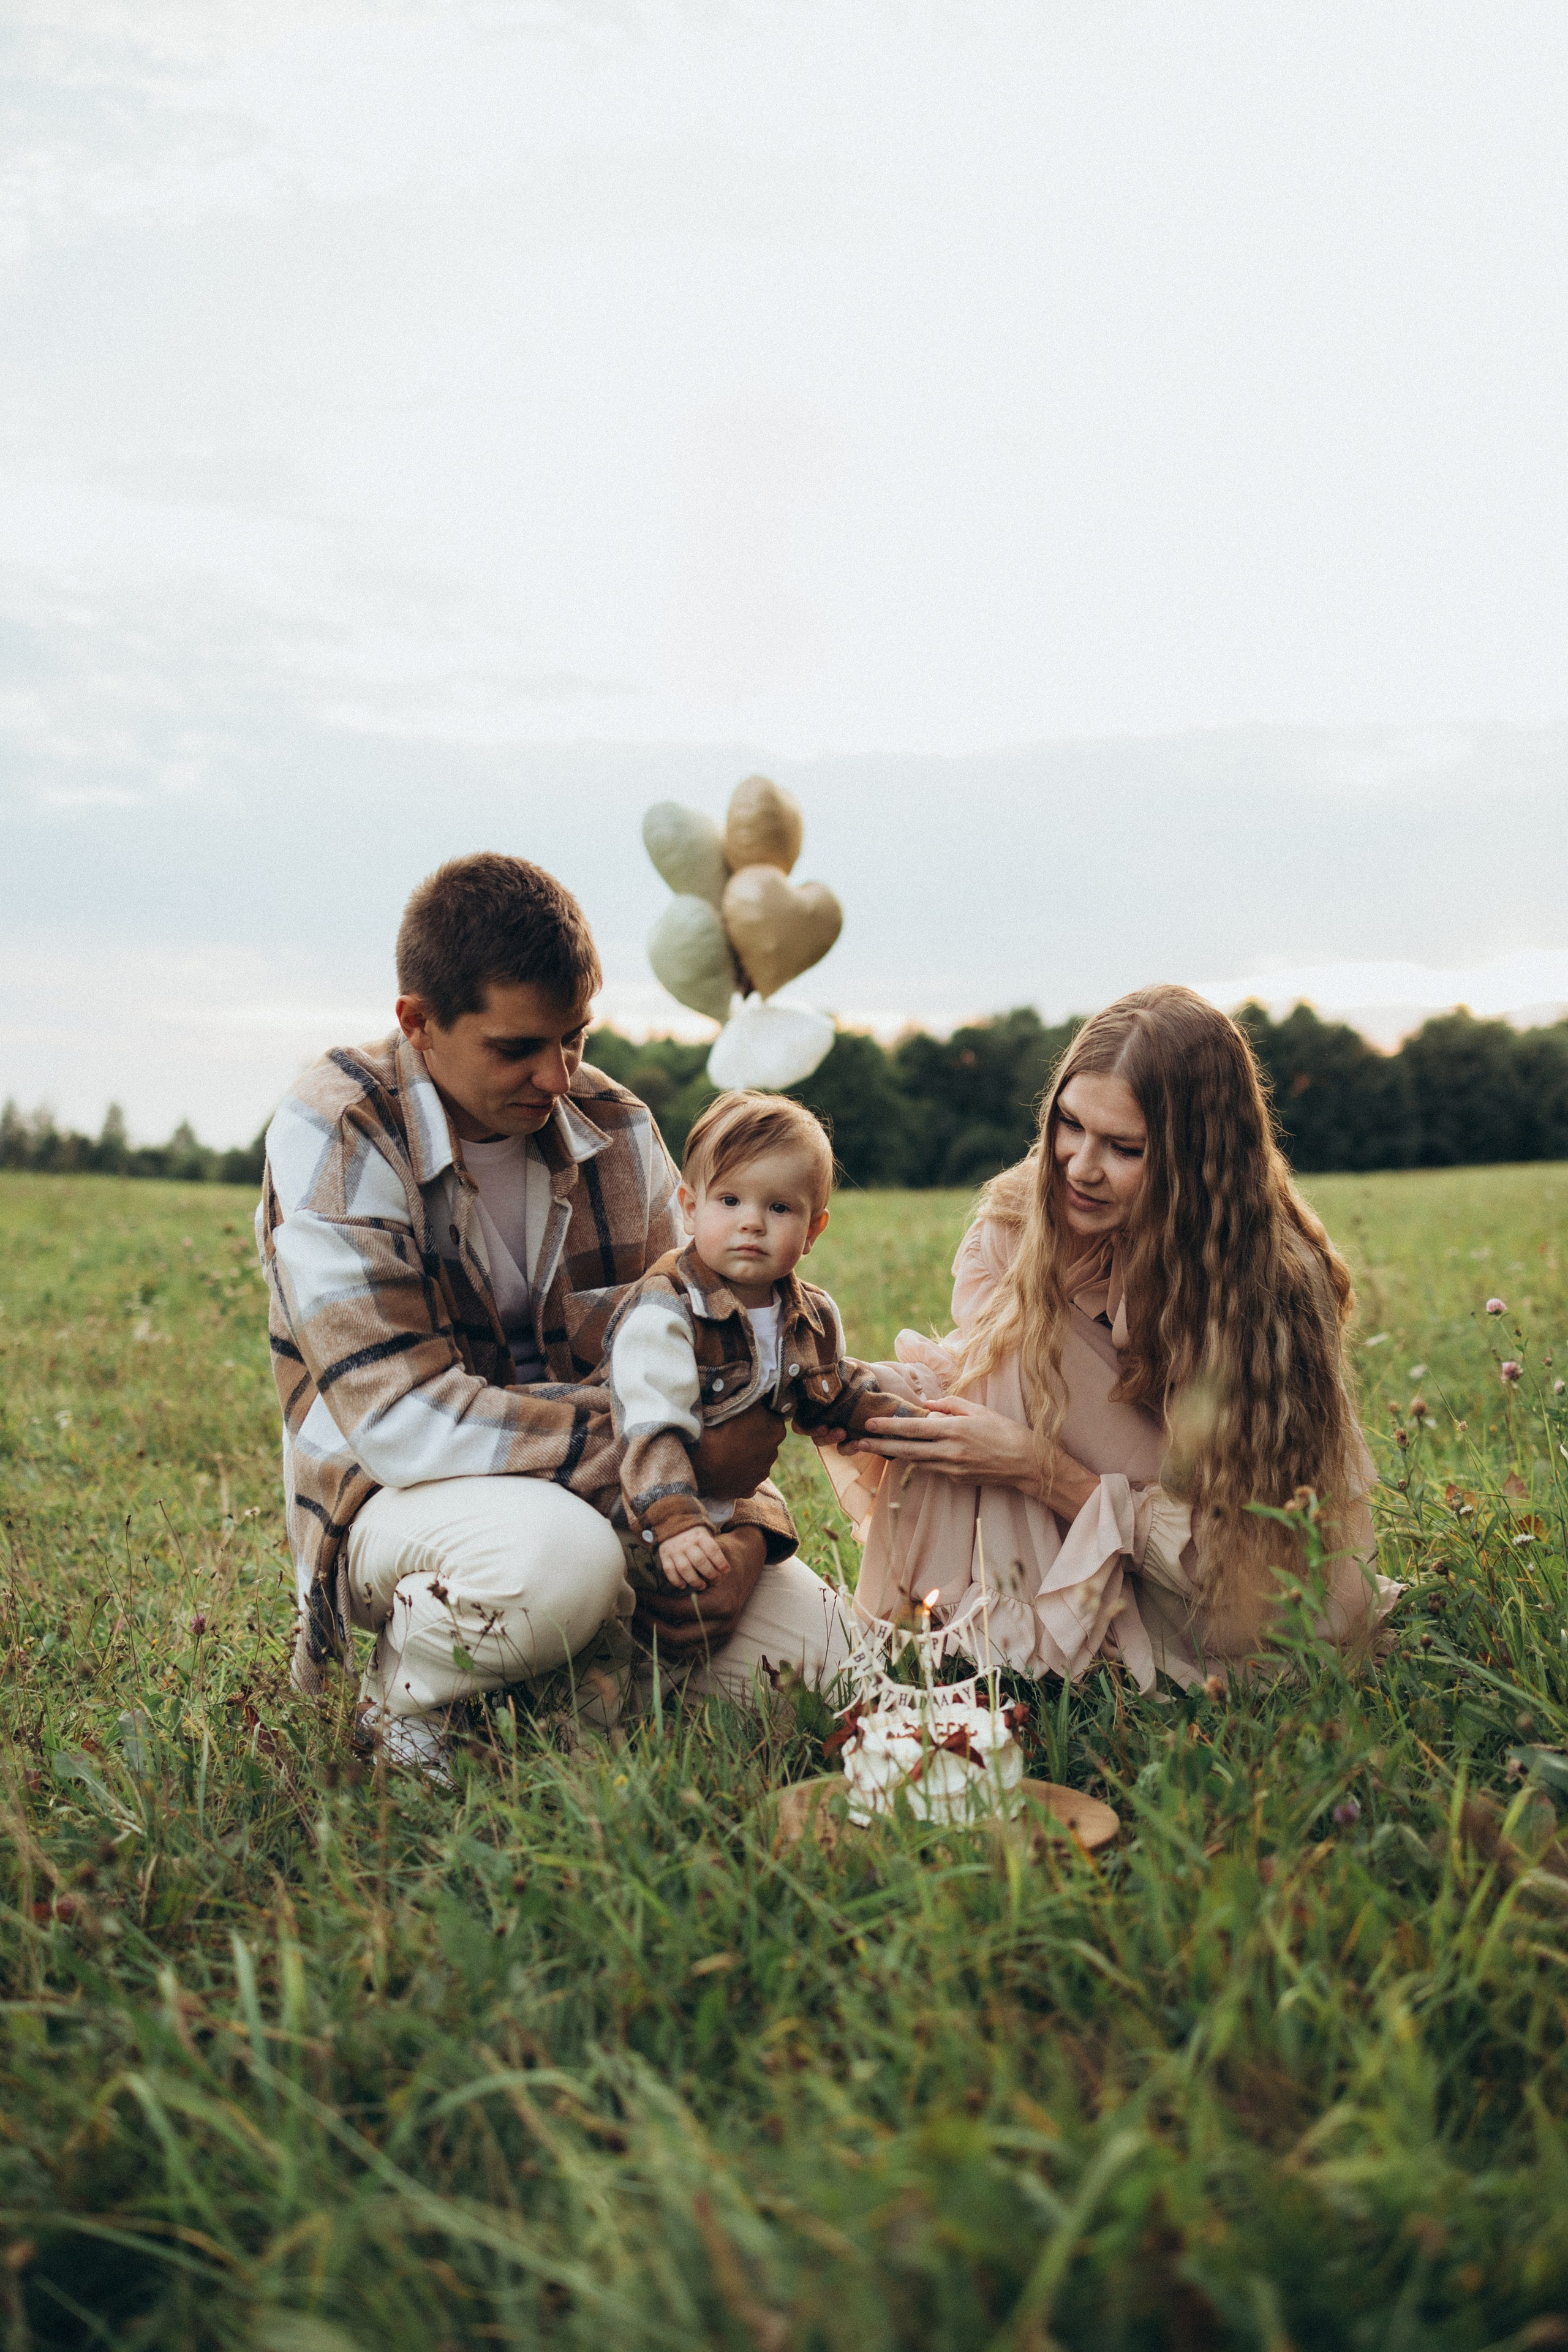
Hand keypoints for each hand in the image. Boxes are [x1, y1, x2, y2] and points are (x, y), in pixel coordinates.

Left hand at [637, 1525, 766, 1652]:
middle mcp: (723, 1625)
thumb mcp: (706, 1555)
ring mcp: (721, 1637)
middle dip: (650, 1627)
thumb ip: (683, 1566)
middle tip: (633, 1613)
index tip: (637, 1596)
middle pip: (678, 1638)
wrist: (747, 1565)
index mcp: (721, 1604)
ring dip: (656, 1641)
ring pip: (681, 1651)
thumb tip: (651, 1574)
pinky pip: (688, 1653)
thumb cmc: (723, 1556)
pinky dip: (668, 1647)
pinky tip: (653, 1634)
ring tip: (638, 1626)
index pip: (678, 1611)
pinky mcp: (718, 1642)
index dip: (653, 1604)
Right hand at [658, 1525, 731, 1590]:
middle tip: (716, 1580)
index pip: (712, 1550)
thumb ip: (712, 1548)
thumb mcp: (705, 1534)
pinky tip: (683, 1586)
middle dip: (710, 1574)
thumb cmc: (694, 1534)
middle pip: (700, 1561)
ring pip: (685, 1569)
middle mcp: (686, 1542)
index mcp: (699, 1535)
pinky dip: (676, 1581)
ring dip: (695, 1581)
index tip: (726, 1571)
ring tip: (702, 1586)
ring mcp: (674, 1549)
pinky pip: (669, 1571)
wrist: (671, 1522)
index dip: (720, 1562)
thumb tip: (723, 1569)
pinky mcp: (664, 1555)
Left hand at [845, 1394, 1098, 1516]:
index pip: (914, 1429)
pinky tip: (909, 1455)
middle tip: (857, 1443)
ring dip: (895, 1455)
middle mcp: (950, 1452)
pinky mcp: (957, 1480)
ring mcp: (952, 1469)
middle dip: (880, 1446)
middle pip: (907, 1450)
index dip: (889, 1428)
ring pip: (916, 1462)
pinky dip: (920, 1461)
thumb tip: (926, 1405)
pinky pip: (932, 1469)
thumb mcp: (978, 1410)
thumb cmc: (1004, 1431)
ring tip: (875, 1448)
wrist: (1027, 1463)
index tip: (869, 1425)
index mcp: (954, 1431)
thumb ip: (949, 1405)